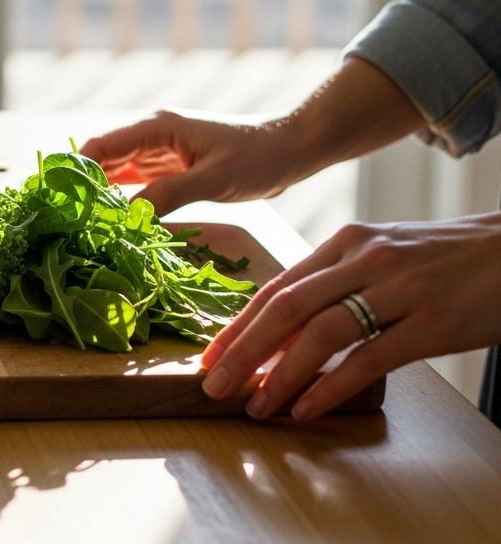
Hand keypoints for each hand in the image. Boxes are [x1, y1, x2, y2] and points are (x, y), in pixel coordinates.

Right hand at [80, 110, 299, 213]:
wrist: (291, 150)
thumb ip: (170, 194)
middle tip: (67, 220)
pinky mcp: (169, 170)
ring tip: (83, 224)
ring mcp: (158, 153)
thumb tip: (127, 216)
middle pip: (102, 160)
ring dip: (100, 196)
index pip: (102, 145)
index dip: (78, 170)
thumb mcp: (214, 179)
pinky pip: (134, 185)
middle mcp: (151, 137)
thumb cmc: (258, 157)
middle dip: (83, 186)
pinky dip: (121, 201)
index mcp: (157, 127)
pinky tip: (112, 221)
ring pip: (115, 174)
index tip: (63, 200)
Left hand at [200, 213, 500, 418]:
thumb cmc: (444, 259)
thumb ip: (334, 284)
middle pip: (286, 308)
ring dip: (280, 374)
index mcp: (346, 244)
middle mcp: (366, 261)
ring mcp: (401, 290)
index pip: (276, 287)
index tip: (208, 357)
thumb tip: (281, 332)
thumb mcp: (383, 256)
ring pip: (322, 333)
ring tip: (256, 405)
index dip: (238, 326)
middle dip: (243, 350)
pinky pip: (370, 359)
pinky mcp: (433, 323)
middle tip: (213, 385)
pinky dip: (331, 386)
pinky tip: (306, 408)